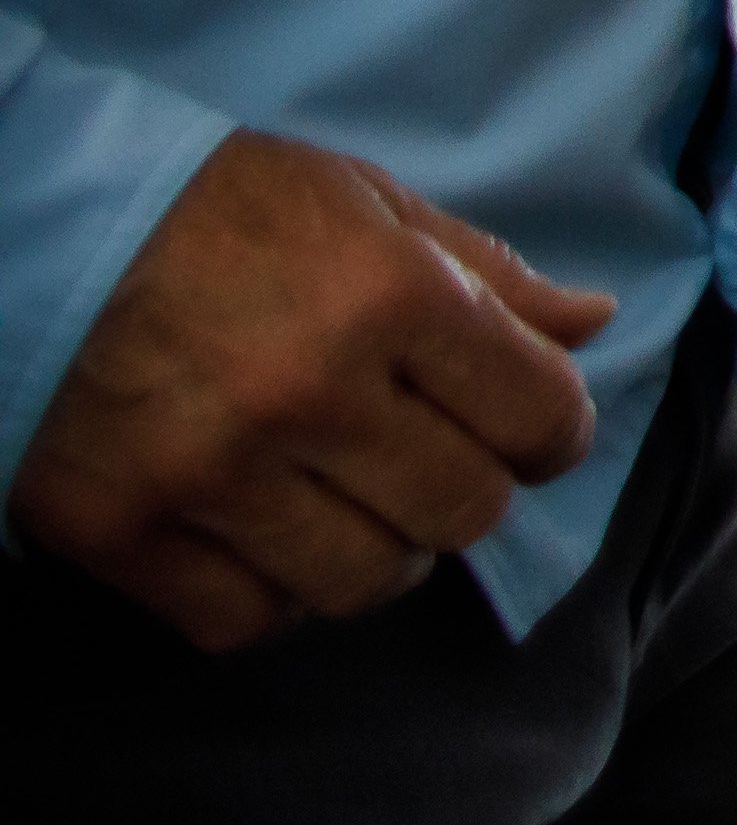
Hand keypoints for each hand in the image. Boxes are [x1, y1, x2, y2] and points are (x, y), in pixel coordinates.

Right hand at [5, 134, 611, 651]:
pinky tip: (263, 539)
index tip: (526, 430)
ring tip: (348, 503)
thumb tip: (593, 324)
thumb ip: (484, 275)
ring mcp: (209, 473)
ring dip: (374, 553)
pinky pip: (244, 621)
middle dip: (465, 494)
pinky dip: (270, 596)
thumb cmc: (218, 210)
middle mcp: (307, 393)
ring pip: (360, 583)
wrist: (37, 234)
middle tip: (426, 460)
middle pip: (462, 512)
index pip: (538, 416)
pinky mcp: (119, 533)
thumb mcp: (366, 203)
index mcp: (387, 295)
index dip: (551, 433)